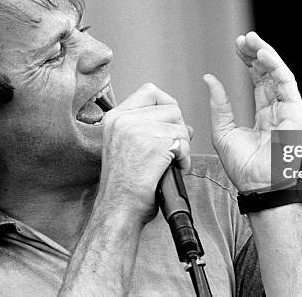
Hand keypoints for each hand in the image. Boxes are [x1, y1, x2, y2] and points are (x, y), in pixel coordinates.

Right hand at [97, 83, 190, 223]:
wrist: (119, 208)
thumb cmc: (125, 185)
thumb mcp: (128, 146)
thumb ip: (151, 128)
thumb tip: (183, 124)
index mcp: (116, 118)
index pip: (150, 91)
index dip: (167, 105)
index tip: (168, 124)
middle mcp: (124, 120)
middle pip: (171, 107)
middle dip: (179, 129)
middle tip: (174, 149)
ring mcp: (137, 131)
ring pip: (180, 125)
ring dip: (183, 146)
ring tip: (172, 162)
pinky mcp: (152, 146)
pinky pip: (183, 143)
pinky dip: (185, 158)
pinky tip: (174, 168)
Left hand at [203, 32, 301, 191]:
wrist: (256, 187)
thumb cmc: (243, 167)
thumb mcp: (223, 130)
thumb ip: (219, 104)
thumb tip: (210, 79)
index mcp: (264, 114)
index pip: (258, 81)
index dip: (248, 62)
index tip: (237, 47)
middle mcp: (278, 110)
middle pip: (269, 74)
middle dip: (256, 53)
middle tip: (243, 39)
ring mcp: (288, 111)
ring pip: (279, 74)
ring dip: (266, 54)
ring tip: (251, 40)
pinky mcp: (296, 114)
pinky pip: (288, 84)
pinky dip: (276, 67)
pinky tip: (263, 54)